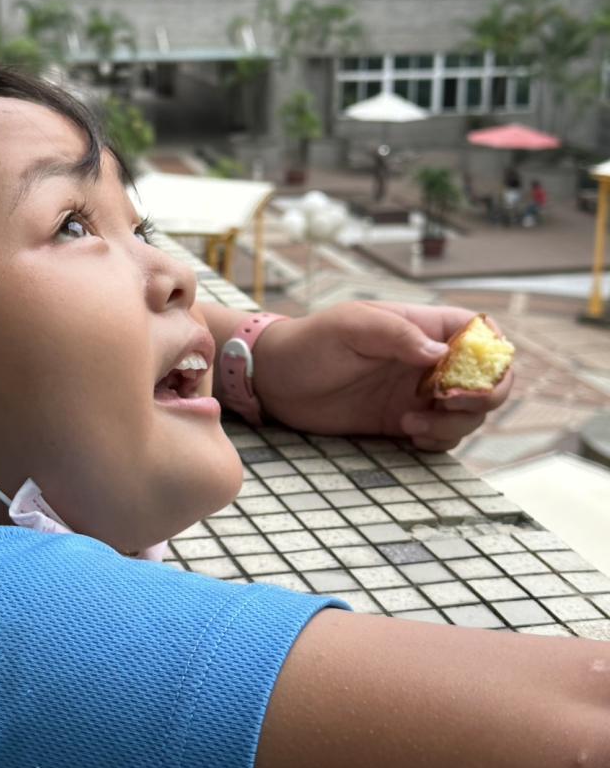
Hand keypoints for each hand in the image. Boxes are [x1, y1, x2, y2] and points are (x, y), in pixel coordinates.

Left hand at [252, 301, 512, 451]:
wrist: (275, 380)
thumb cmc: (310, 343)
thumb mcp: (350, 327)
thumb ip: (396, 334)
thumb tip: (442, 354)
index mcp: (421, 327)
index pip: (479, 332)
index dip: (492, 354)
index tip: (473, 375)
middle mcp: (427, 360)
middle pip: (486, 378)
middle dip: (482, 397)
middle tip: (449, 406)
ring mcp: (417, 392)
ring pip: (468, 412)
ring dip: (455, 424)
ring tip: (412, 424)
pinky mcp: (404, 421)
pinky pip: (443, 435)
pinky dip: (438, 440)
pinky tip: (409, 434)